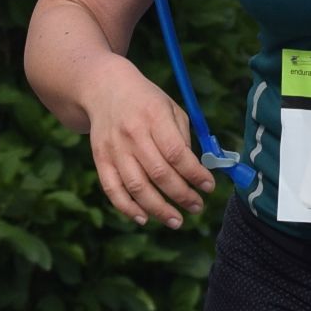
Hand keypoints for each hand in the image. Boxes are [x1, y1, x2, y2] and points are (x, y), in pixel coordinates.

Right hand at [81, 62, 211, 229]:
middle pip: (159, 173)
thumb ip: (184, 138)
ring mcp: (114, 148)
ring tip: (177, 220)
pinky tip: (144, 218)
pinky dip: (127, 208)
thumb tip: (199, 171)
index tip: (209, 187)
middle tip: (197, 207)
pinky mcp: (100, 159)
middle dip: (182, 195)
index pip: (177, 153)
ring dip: (158, 208)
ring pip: (136, 186)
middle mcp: (132, 134)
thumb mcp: (171, 109)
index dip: (195, 174)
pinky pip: (112, 189)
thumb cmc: (147, 102)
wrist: (104, 89)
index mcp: (154, 116)